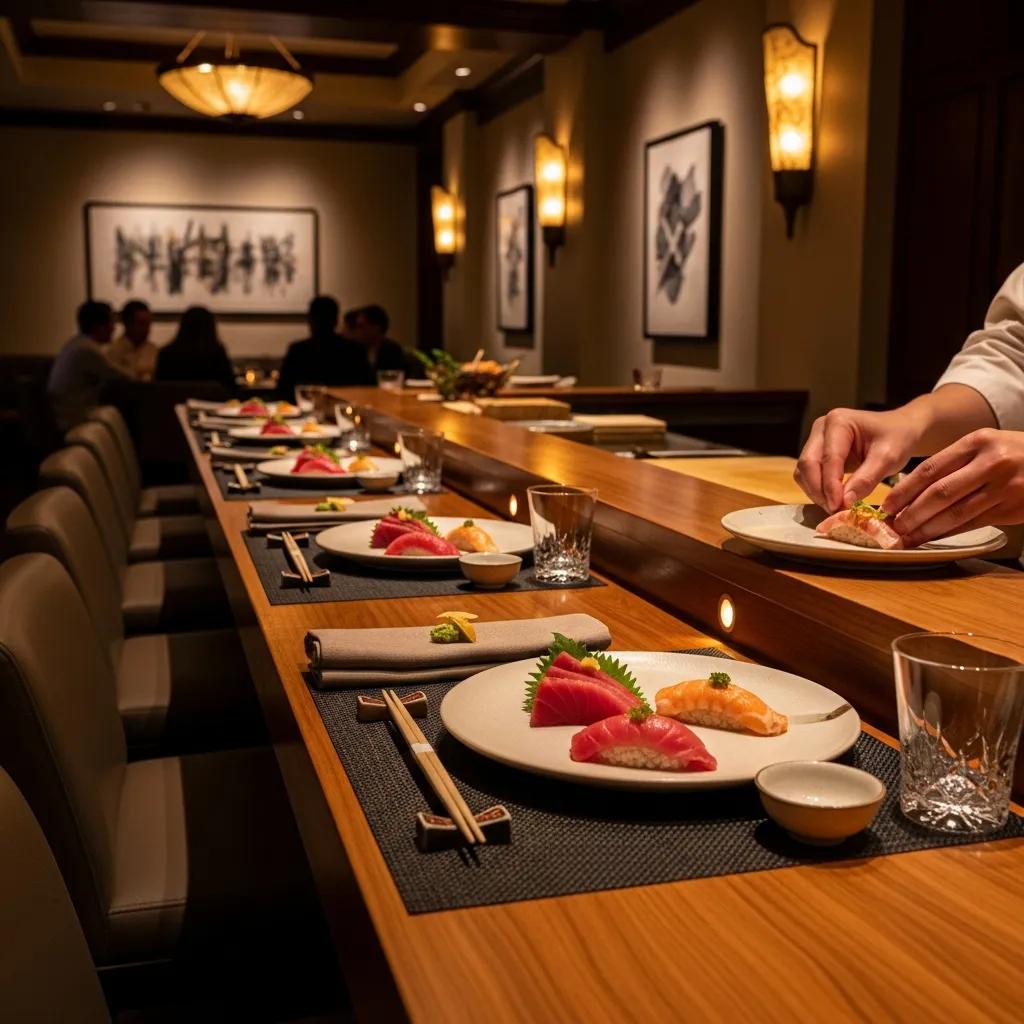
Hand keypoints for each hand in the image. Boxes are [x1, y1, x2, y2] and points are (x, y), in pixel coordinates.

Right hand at [794, 407, 921, 511]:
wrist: (900, 431)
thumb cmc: (897, 439)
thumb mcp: (889, 457)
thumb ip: (866, 478)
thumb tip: (845, 502)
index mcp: (838, 422)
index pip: (828, 458)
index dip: (831, 485)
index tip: (838, 507)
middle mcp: (821, 428)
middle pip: (807, 463)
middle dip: (819, 490)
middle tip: (835, 510)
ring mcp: (816, 440)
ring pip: (803, 471)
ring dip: (816, 492)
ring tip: (835, 507)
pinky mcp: (816, 453)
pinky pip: (807, 475)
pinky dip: (817, 490)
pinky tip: (833, 499)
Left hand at [883, 428, 1023, 545]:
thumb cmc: (1015, 453)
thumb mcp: (988, 445)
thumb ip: (956, 462)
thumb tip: (912, 489)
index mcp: (978, 441)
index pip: (930, 468)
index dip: (904, 489)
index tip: (886, 504)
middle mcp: (990, 462)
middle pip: (939, 492)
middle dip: (911, 512)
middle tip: (891, 526)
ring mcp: (1004, 486)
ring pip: (956, 512)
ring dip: (927, 528)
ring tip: (906, 537)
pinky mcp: (1013, 507)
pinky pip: (974, 523)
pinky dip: (950, 533)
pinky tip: (933, 538)